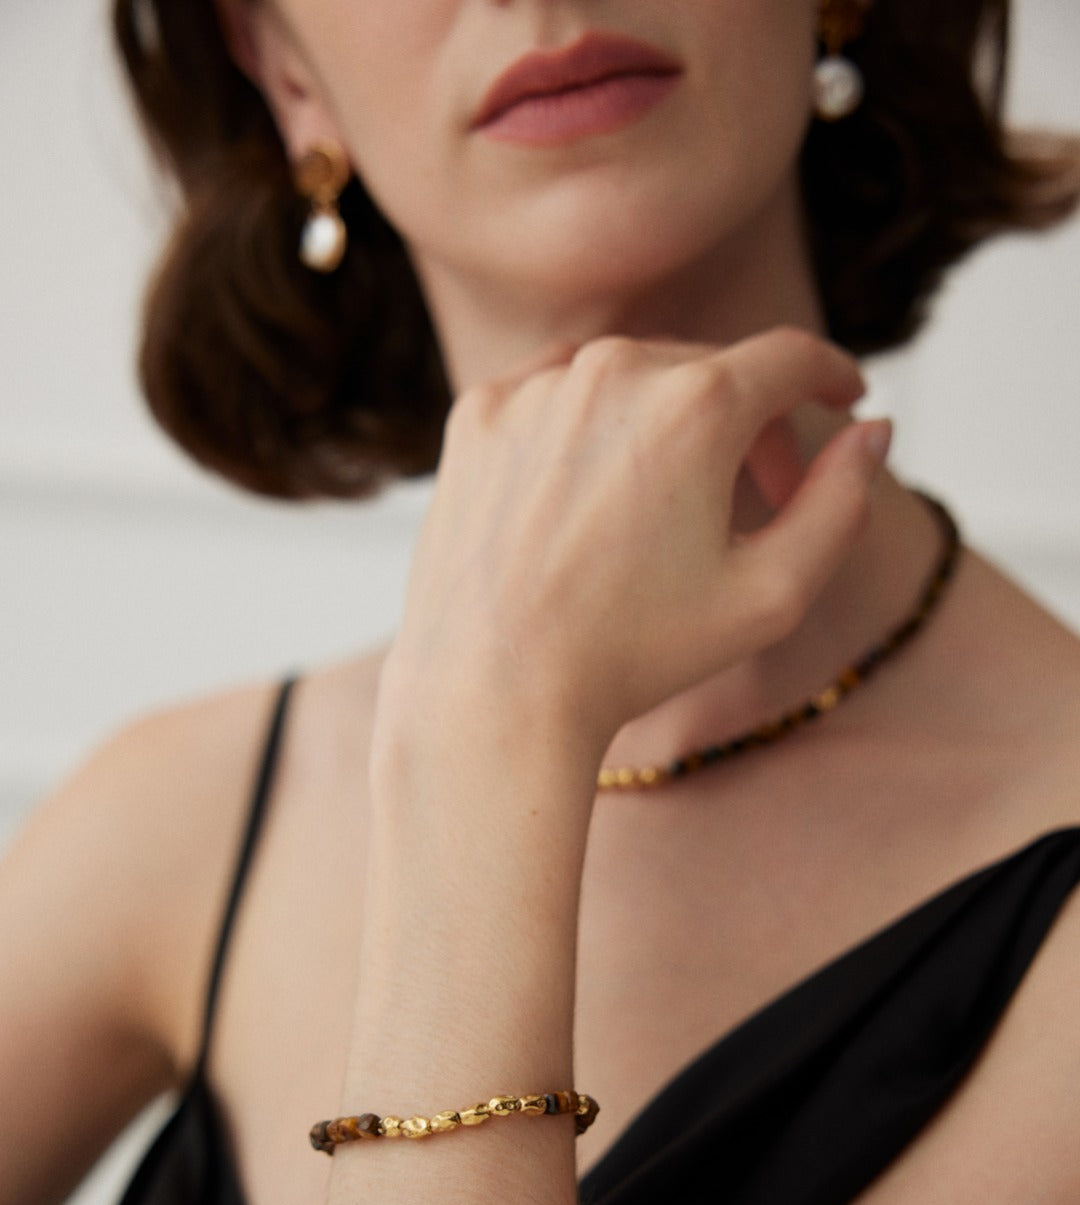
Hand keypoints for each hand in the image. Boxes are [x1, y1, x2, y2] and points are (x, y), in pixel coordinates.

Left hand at [380, 326, 887, 767]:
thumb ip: (841, 503)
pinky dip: (589, 428)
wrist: (493, 692)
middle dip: (751, 421)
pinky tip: (598, 491)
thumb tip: (873, 432)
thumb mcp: (771, 596)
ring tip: (673, 504)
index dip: (830, 376)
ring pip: (630, 378)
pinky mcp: (479, 414)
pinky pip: (556, 396)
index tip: (844, 399)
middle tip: (763, 495)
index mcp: (697, 404)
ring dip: (667, 422)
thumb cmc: (634, 656)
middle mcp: (612, 370)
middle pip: (712, 370)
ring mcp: (535, 387)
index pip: (789, 358)